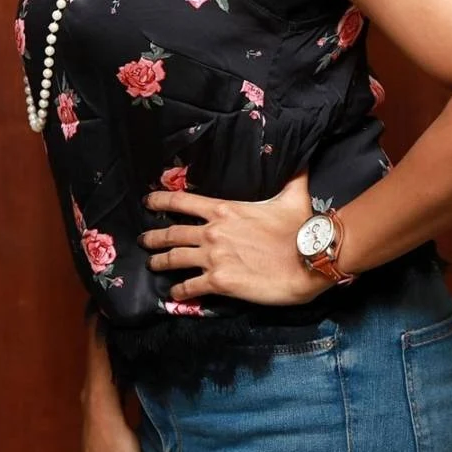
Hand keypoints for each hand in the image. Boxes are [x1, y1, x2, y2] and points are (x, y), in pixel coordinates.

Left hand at [139, 170, 331, 304]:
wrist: (308, 260)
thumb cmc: (300, 227)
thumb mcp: (294, 195)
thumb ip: (291, 177)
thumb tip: (300, 157)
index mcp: (224, 209)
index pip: (182, 201)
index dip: (161, 200)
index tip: (147, 201)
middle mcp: (212, 232)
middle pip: (172, 232)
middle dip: (153, 236)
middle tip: (143, 240)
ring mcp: (213, 258)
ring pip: (174, 259)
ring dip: (160, 262)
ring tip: (151, 265)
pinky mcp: (219, 282)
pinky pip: (190, 287)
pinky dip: (179, 291)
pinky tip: (174, 294)